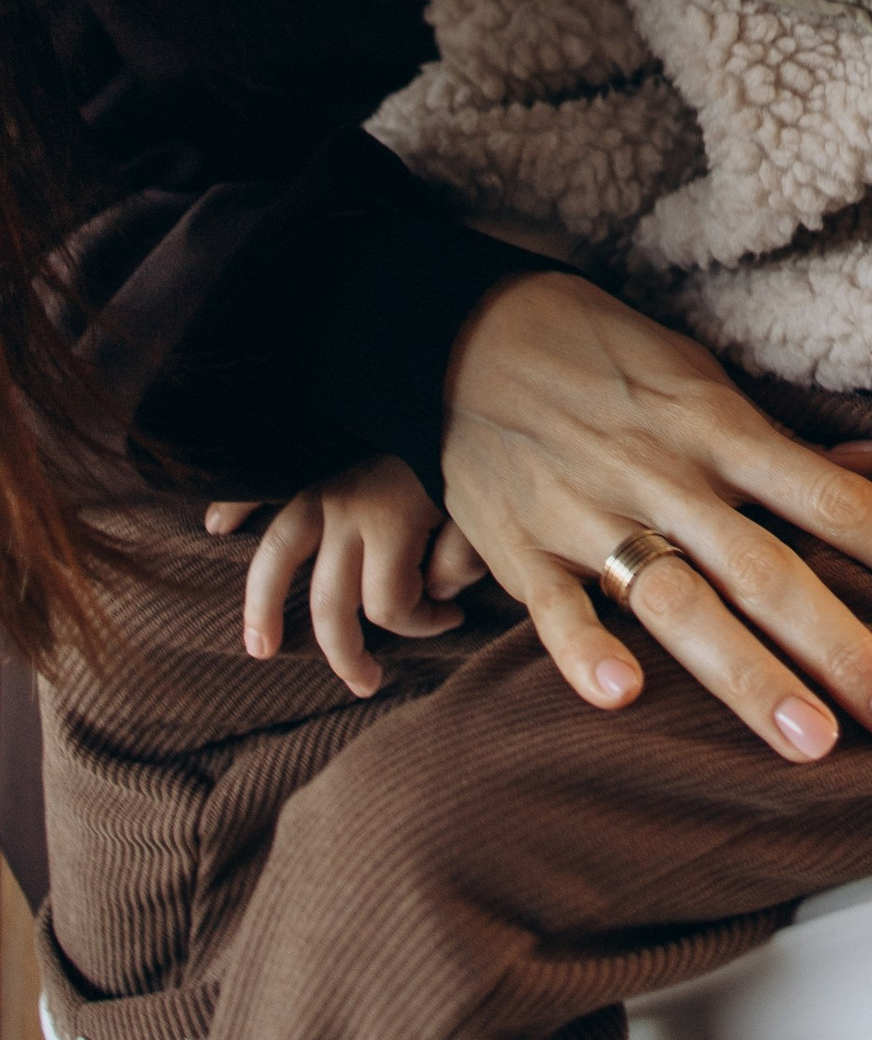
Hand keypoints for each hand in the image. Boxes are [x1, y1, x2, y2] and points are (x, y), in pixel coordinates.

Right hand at [206, 456, 484, 700]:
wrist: (445, 357)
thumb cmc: (472, 433)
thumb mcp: (483, 497)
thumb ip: (464, 554)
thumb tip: (439, 594)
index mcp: (393, 521)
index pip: (392, 606)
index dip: (424, 624)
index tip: (452, 615)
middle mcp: (346, 510)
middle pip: (330, 605)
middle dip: (347, 654)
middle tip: (364, 682)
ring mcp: (318, 483)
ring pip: (276, 558)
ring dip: (262, 607)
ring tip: (259, 647)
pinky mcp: (307, 457)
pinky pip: (259, 486)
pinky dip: (234, 505)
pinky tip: (219, 524)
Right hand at [439, 268, 871, 762]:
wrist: (468, 334)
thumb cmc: (611, 363)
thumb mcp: (705, 382)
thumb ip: (787, 447)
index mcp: (726, 431)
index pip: (838, 503)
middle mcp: (671, 477)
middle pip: (773, 572)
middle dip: (847, 649)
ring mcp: (593, 514)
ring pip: (681, 603)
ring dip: (747, 676)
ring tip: (811, 744)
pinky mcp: (519, 548)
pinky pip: (554, 607)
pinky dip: (583, 650)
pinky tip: (622, 699)